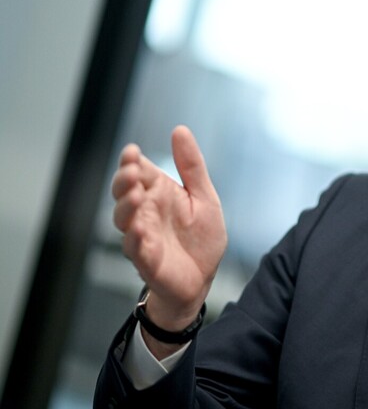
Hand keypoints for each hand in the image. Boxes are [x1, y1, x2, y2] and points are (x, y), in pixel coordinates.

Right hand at [112, 126, 226, 352]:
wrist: (204, 278)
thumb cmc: (200, 238)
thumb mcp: (204, 197)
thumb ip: (192, 166)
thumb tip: (179, 130)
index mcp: (158, 193)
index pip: (138, 172)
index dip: (131, 161)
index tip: (132, 151)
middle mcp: (145, 212)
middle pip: (124, 193)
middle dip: (123, 181)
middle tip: (131, 171)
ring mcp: (143, 236)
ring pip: (124, 219)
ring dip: (126, 207)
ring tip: (135, 195)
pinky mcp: (147, 260)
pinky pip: (135, 249)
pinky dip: (135, 239)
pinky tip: (140, 229)